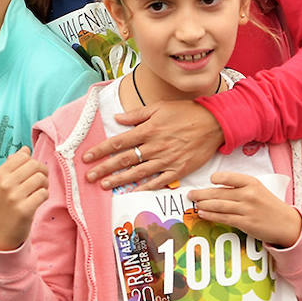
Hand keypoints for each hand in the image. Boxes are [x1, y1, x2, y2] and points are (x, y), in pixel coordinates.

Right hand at [0, 147, 47, 251]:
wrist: (1, 233)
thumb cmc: (5, 206)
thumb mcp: (2, 184)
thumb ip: (13, 165)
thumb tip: (25, 149)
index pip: (22, 156)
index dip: (32, 162)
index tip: (32, 171)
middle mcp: (5, 183)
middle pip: (34, 165)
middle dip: (42, 172)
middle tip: (41, 181)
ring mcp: (14, 197)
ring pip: (40, 178)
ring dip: (45, 184)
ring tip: (39, 191)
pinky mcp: (24, 209)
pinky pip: (43, 193)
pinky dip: (44, 196)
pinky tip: (38, 200)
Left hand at [85, 100, 222, 190]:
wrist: (215, 123)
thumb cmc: (185, 113)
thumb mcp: (159, 107)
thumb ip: (136, 114)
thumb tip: (116, 118)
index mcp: (147, 130)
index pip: (118, 142)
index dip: (100, 151)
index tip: (87, 157)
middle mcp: (154, 146)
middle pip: (124, 160)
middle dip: (104, 168)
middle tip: (89, 177)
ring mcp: (166, 160)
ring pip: (138, 172)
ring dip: (119, 180)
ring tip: (104, 185)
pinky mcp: (179, 170)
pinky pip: (159, 181)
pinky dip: (145, 188)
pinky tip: (132, 193)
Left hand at [188, 172, 301, 247]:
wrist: (287, 224)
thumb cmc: (268, 205)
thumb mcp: (257, 189)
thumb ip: (238, 187)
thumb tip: (214, 187)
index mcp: (251, 183)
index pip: (229, 177)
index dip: (216, 178)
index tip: (210, 180)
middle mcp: (248, 194)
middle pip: (219, 193)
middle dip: (201, 194)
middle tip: (191, 194)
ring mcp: (247, 209)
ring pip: (218, 205)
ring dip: (203, 204)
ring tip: (195, 203)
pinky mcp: (245, 223)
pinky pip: (223, 218)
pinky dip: (210, 215)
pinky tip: (202, 213)